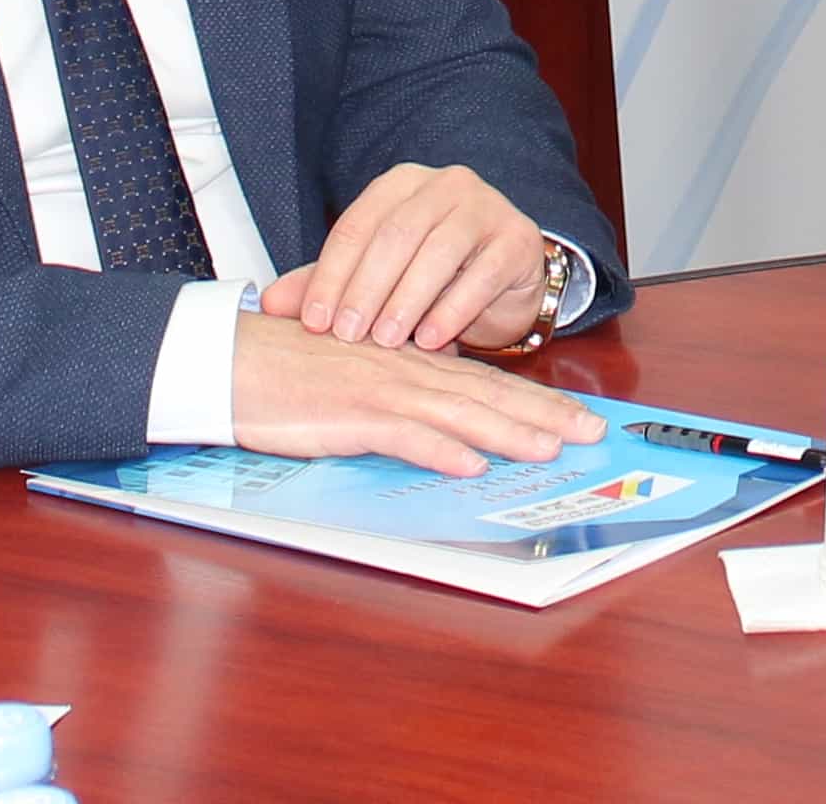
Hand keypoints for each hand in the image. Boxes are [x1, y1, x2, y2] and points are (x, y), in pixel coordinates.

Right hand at [227, 308, 594, 471]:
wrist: (232, 360)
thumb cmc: (290, 371)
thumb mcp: (357, 379)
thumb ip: (399, 398)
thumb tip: (448, 434)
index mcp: (411, 364)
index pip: (486, 382)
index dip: (535, 399)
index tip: (577, 416)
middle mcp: (407, 372)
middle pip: (488, 395)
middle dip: (545, 414)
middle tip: (593, 432)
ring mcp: (381, 391)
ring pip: (459, 412)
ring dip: (508, 432)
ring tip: (551, 449)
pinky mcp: (351, 412)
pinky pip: (402, 434)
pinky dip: (437, 450)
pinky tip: (469, 465)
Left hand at [275, 161, 560, 351]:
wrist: (505, 279)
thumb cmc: (433, 275)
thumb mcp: (376, 277)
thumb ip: (327, 284)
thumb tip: (268, 305)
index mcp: (401, 185)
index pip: (358, 224)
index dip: (332, 274)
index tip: (314, 321)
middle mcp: (444, 185)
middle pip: (397, 234)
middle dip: (367, 288)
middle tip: (348, 335)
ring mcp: (486, 207)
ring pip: (439, 250)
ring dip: (407, 300)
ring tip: (387, 340)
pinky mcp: (517, 239)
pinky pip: (483, 273)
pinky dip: (454, 309)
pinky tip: (432, 340)